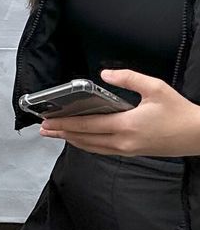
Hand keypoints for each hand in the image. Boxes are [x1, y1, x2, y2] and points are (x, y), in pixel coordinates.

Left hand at [41, 70, 199, 157]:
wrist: (198, 135)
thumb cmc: (179, 112)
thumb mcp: (155, 88)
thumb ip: (129, 79)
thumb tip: (104, 75)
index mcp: (127, 125)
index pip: (88, 125)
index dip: (66, 123)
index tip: (49, 120)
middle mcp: (124, 142)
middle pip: (86, 139)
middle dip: (63, 133)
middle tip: (44, 129)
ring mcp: (128, 150)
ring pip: (93, 148)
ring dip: (73, 141)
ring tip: (58, 135)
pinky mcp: (133, 153)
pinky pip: (104, 150)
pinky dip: (89, 145)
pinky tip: (83, 140)